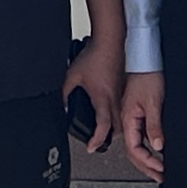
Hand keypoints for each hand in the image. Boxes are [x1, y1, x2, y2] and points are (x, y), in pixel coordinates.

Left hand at [64, 38, 122, 156]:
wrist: (110, 40)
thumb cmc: (95, 55)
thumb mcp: (72, 76)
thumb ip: (65, 93)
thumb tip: (63, 104)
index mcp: (102, 98)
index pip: (102, 127)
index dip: (96, 140)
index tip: (91, 147)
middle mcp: (114, 98)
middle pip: (117, 127)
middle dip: (108, 137)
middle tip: (98, 141)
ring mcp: (121, 92)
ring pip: (122, 117)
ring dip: (114, 126)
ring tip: (104, 129)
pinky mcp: (123, 86)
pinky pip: (122, 105)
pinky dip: (117, 113)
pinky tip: (109, 109)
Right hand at [121, 69, 169, 180]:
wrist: (145, 58)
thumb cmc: (146, 74)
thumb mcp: (153, 102)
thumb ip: (154, 125)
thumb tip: (158, 146)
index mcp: (127, 120)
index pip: (135, 149)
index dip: (147, 162)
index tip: (160, 170)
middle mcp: (127, 121)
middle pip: (134, 151)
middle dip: (147, 167)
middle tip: (160, 177)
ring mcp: (132, 118)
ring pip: (137, 145)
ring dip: (148, 159)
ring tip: (159, 170)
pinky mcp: (139, 113)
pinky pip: (142, 135)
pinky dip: (150, 147)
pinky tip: (157, 151)